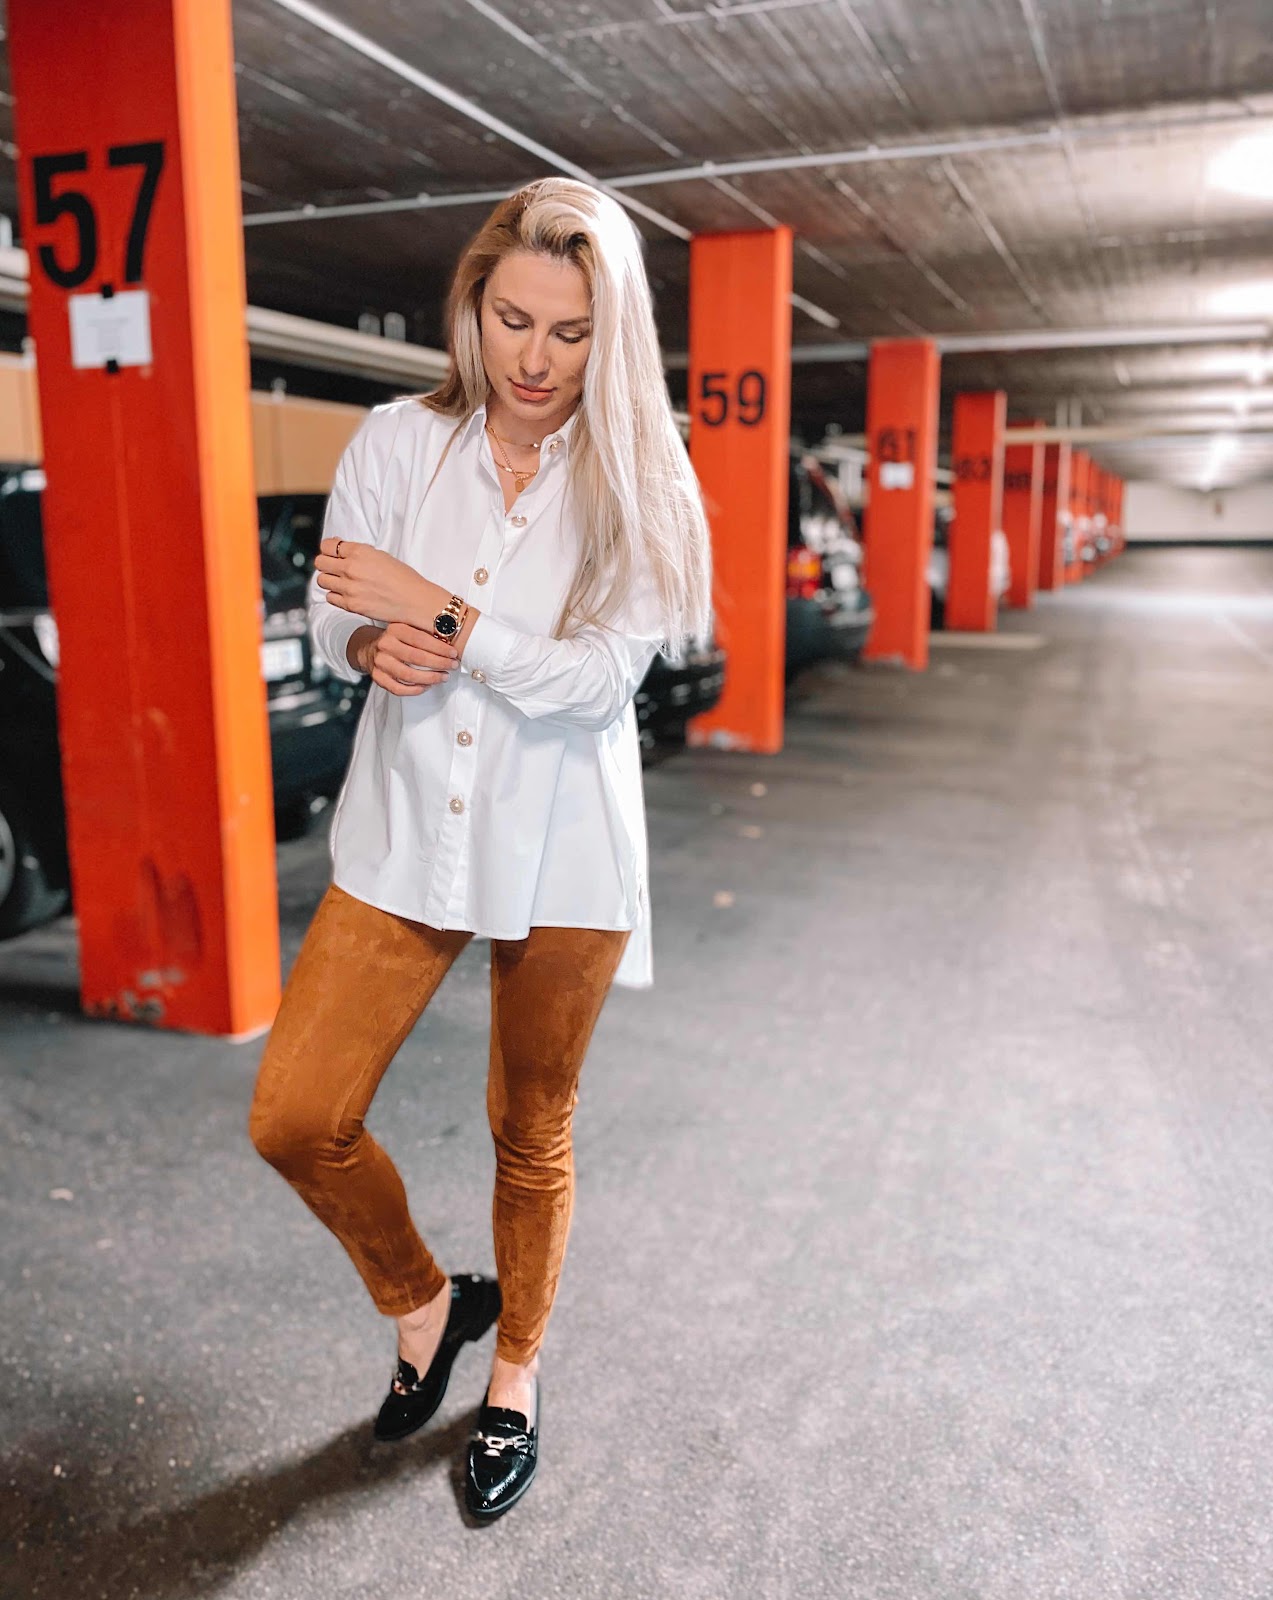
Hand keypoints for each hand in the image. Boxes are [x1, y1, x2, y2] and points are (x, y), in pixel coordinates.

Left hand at [316, 539, 435, 628]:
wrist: (415, 600)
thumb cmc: (402, 577)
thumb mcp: (380, 555)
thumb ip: (357, 552)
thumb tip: (339, 549)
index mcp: (359, 551)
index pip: (327, 546)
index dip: (329, 549)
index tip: (334, 553)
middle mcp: (351, 568)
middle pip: (319, 562)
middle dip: (326, 563)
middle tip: (334, 567)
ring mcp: (349, 588)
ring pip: (321, 580)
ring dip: (329, 580)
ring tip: (341, 582)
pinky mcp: (351, 605)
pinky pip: (330, 598)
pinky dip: (335, 595)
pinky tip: (347, 594)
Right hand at [357, 621, 458, 696]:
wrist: (368, 647)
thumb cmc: (397, 639)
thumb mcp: (407, 628)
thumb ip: (424, 633)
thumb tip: (451, 643)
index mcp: (395, 629)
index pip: (421, 639)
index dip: (439, 648)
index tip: (454, 653)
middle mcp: (385, 645)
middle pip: (416, 658)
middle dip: (439, 663)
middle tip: (453, 666)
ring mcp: (380, 662)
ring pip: (408, 675)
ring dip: (430, 678)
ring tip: (444, 677)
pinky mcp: (377, 677)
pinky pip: (398, 689)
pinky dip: (415, 690)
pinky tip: (427, 686)